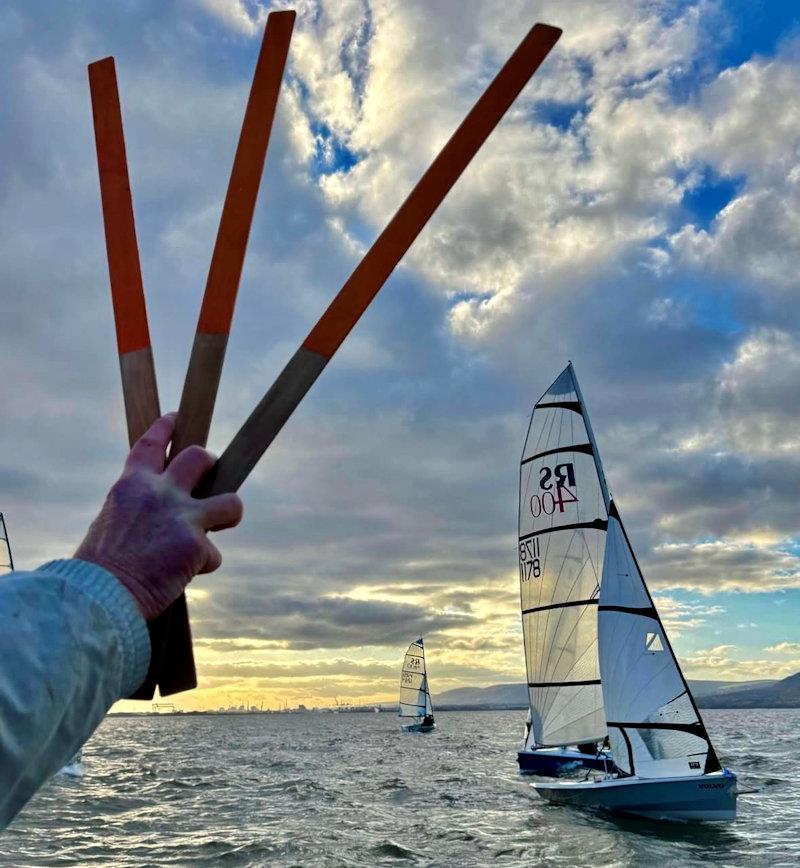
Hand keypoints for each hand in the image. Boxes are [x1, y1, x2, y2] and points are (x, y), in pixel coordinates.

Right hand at [75, 414, 242, 619]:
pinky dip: (201, 567)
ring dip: (229, 513)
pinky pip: (213, 556)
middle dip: (210, 463)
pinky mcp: (198, 546)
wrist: (98, 597)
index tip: (176, 418)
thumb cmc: (99, 568)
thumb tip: (158, 517)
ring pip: (231, 502)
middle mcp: (160, 494)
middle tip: (211, 473)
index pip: (151, 446)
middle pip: (200, 458)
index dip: (166, 429)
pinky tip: (181, 576)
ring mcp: (182, 517)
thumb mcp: (111, 523)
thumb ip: (138, 510)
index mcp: (131, 486)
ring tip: (215, 527)